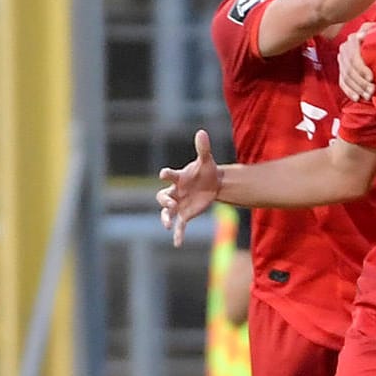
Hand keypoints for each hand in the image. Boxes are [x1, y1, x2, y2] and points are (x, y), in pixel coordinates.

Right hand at [157, 129, 220, 246]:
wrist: (213, 185)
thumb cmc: (206, 171)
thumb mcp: (207, 161)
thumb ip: (203, 148)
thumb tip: (202, 132)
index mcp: (179, 178)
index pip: (169, 176)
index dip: (166, 174)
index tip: (164, 174)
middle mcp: (175, 192)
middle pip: (162, 197)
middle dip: (165, 201)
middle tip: (171, 204)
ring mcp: (178, 204)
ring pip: (166, 213)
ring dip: (165, 218)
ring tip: (167, 225)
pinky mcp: (185, 214)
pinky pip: (179, 225)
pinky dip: (178, 234)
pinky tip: (178, 243)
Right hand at [339, 22, 375, 101]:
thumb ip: (371, 31)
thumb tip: (361, 36)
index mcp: (353, 40)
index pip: (353, 57)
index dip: (361, 69)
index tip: (371, 78)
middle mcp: (344, 49)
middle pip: (349, 70)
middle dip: (360, 82)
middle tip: (371, 91)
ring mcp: (342, 60)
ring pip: (345, 78)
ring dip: (356, 89)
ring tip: (367, 96)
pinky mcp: (342, 70)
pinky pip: (342, 82)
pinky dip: (349, 91)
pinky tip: (356, 98)